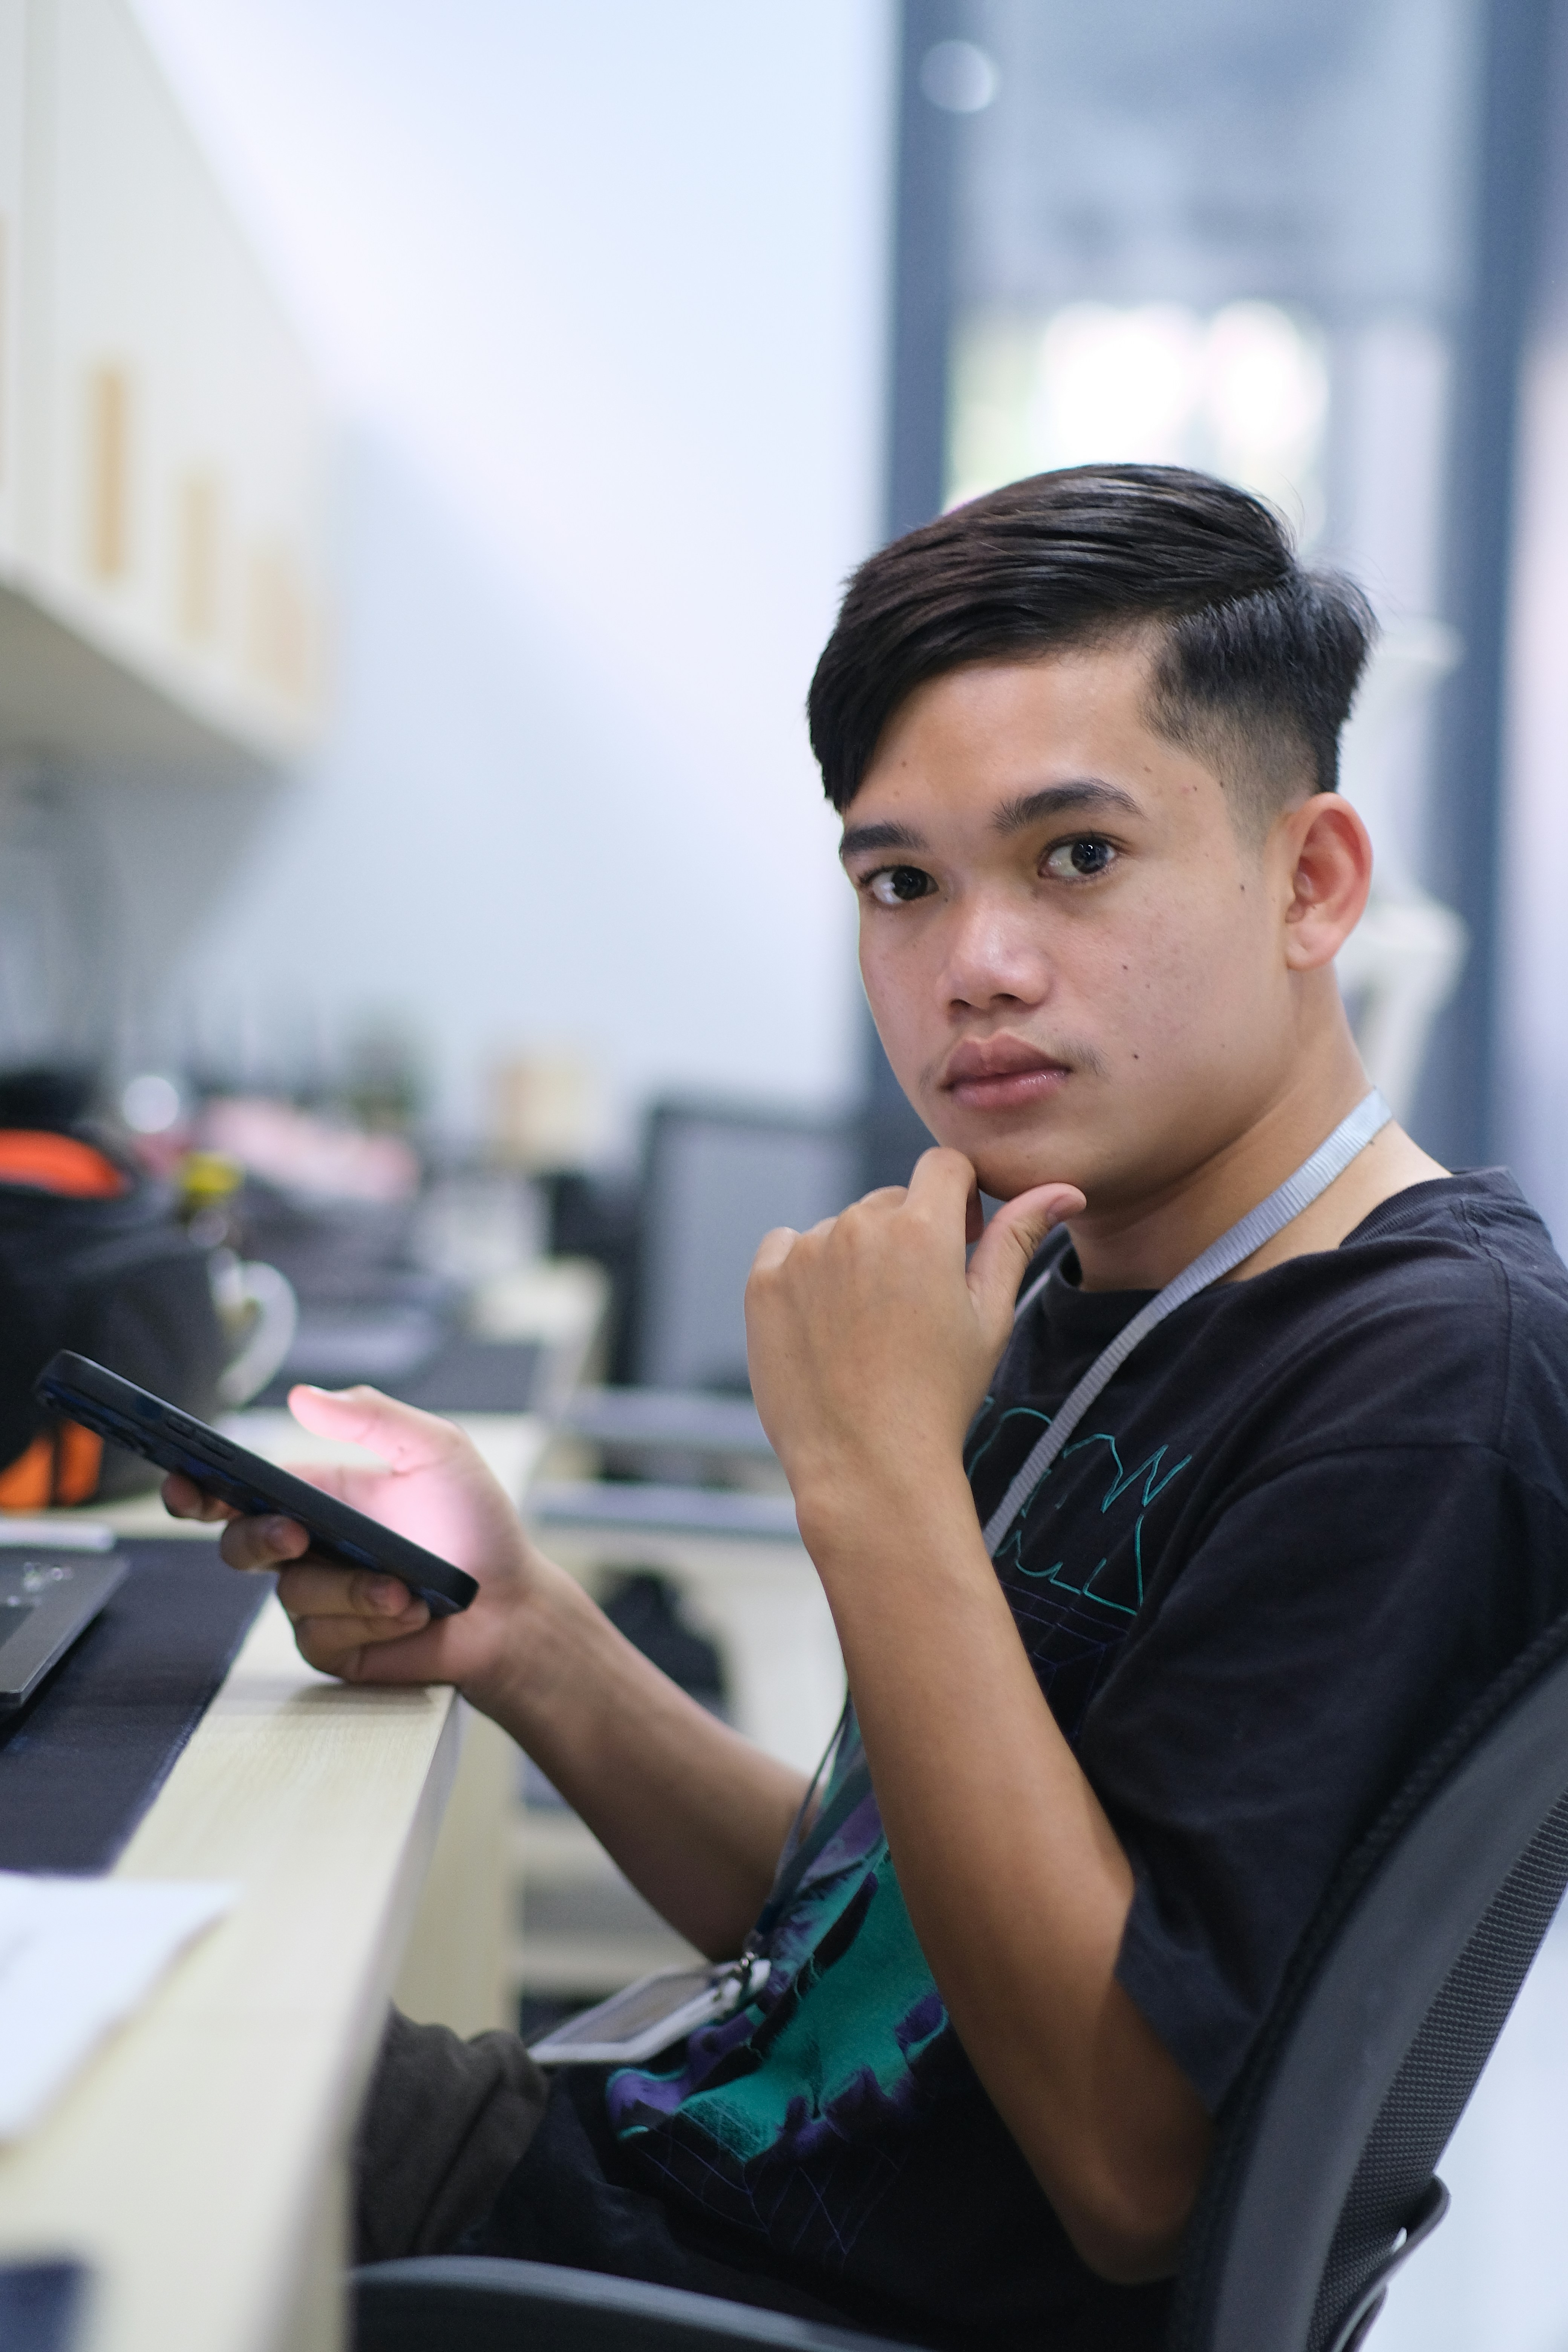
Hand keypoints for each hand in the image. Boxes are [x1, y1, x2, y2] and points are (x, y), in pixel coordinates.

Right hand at [161, 1384, 549, 1703]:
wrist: (510, 1604)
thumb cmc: (475, 1524)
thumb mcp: (436, 1451)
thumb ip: (373, 1417)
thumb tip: (304, 1395)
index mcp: (319, 1497)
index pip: (242, 1489)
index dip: (200, 1485)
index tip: (186, 1480)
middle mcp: (307, 1549)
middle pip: (239, 1544)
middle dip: (257, 1538)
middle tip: (296, 1535)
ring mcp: (316, 1600)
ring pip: (291, 1593)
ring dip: (353, 1589)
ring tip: (406, 1588)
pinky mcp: (332, 1645)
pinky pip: (320, 1635)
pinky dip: (368, 1620)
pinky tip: (408, 1614)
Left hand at [743, 1148, 1082, 1536]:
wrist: (867, 1466)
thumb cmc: (940, 1396)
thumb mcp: (990, 1317)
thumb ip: (1017, 1240)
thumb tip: (1064, 1189)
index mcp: (921, 1229)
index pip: (944, 1167)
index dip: (960, 1197)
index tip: (962, 1237)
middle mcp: (856, 1227)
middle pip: (891, 1201)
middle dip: (909, 1235)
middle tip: (917, 1304)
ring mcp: (803, 1254)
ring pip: (839, 1229)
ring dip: (857, 1257)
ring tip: (871, 1327)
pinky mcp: (763, 1283)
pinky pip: (787, 1247)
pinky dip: (806, 1271)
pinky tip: (827, 1322)